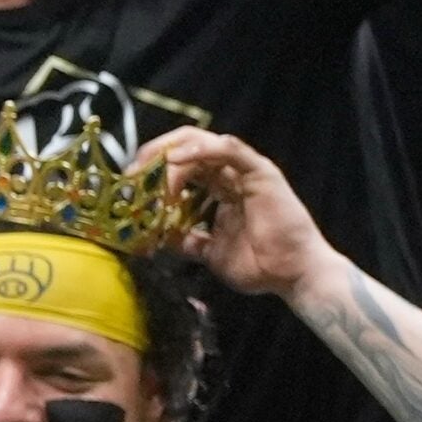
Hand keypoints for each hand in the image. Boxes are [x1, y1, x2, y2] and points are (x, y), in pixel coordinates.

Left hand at [134, 127, 340, 302]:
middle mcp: (230, 176)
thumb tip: (156, 237)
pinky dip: (201, 149)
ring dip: (168, 155)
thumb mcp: (209, 252)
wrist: (293, 277)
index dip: (151, 172)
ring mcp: (245, 171)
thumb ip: (185, 240)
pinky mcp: (261, 172)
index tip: (128, 188)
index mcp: (218, 190)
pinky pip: (230, 149)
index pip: (179, 167)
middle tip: (130, 175)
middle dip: (152, 157)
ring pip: (200, 143)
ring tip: (148, 172)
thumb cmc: (259, 266)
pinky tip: (177, 160)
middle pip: (184, 149)